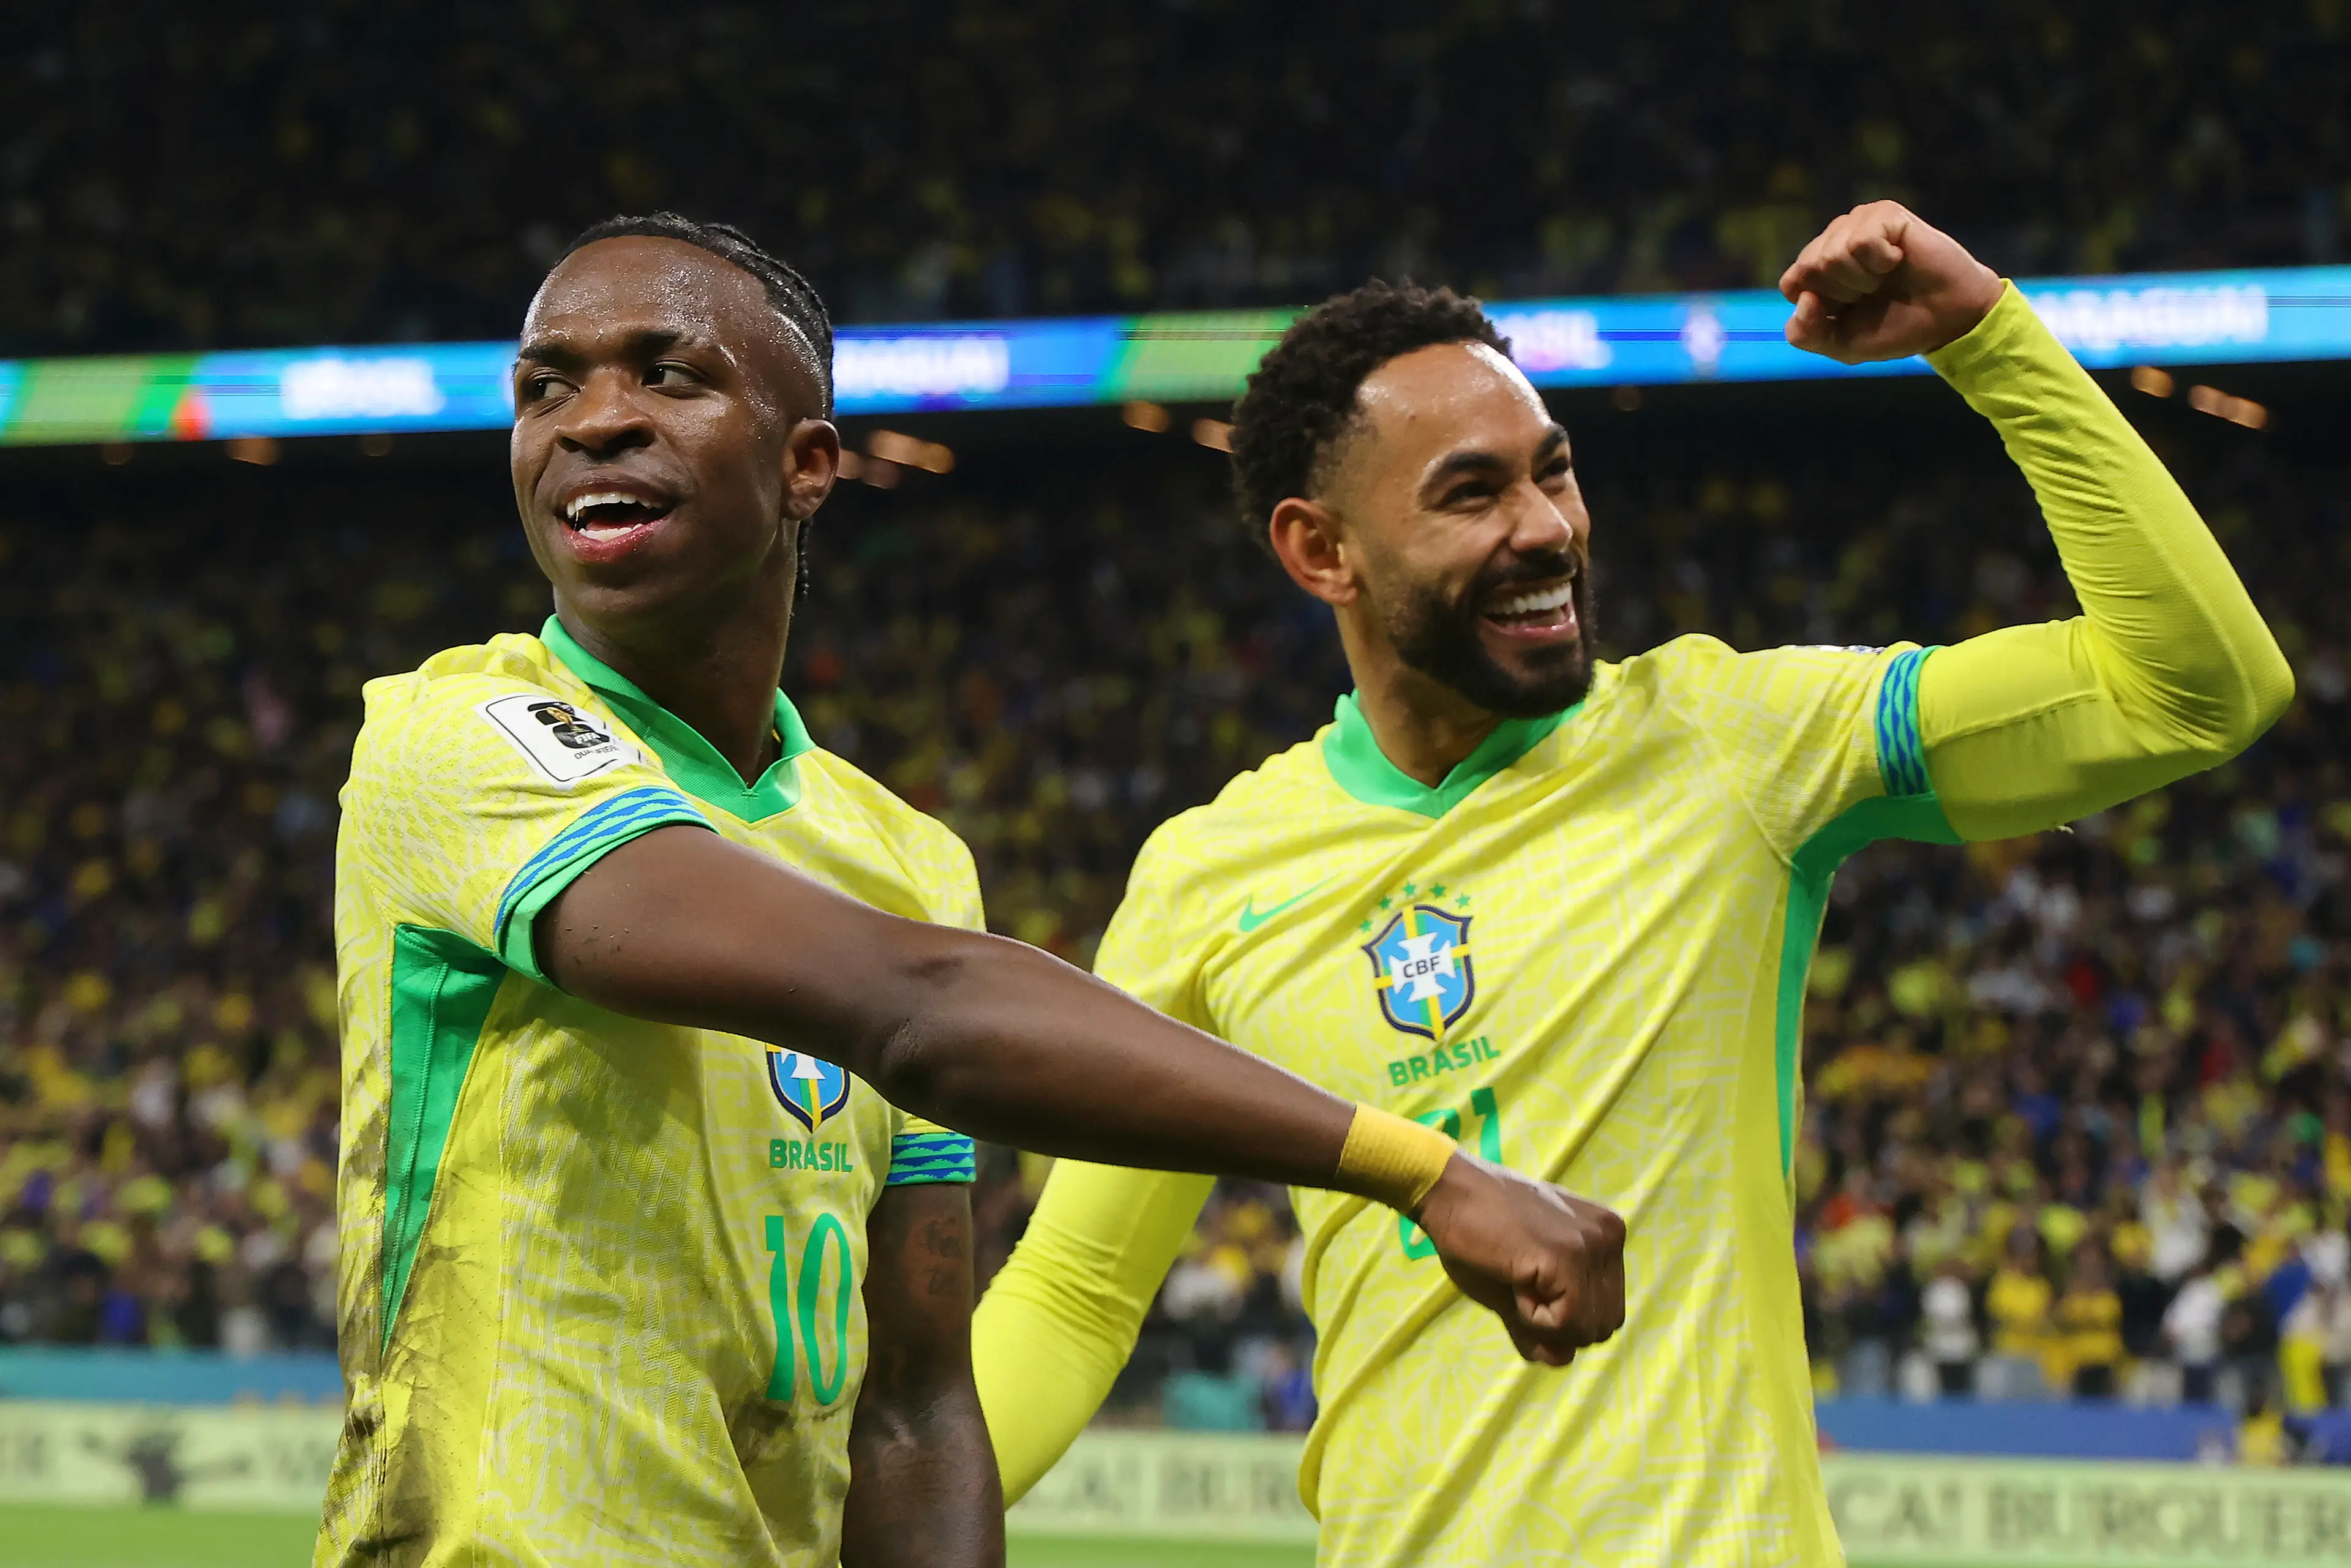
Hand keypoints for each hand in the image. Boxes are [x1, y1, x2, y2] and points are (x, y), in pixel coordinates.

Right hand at [1415, 1153, 1624, 1365]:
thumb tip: (1562, 1362)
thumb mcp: (1518, 1286)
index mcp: (1606, 1235)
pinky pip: (1565, 1323)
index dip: (1564, 1316)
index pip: (1605, 1311)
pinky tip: (1513, 1279)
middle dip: (1561, 1324)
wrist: (1447, 1191)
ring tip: (1518, 1277)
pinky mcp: (1567, 1257)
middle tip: (1521, 1282)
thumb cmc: (1476, 1232)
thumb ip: (1543, 1327)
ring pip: (1588, 1329)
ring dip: (1546, 1322)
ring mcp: (1592, 1245)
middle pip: (1604, 1325)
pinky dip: (1533, 1318)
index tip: (1529, 1279)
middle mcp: (1609, 1236)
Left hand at [1779, 201, 2002, 364]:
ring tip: (1886, 277)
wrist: (1948, 319)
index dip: (1819, 306)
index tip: (1848, 311)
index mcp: (1820, 270)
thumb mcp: (1841, 344)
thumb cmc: (1896, 327)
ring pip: (1832, 254)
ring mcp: (1859, 223)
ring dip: (1862, 279)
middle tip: (1872, 293)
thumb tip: (1802, 298)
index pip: (1792, 282)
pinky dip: (1881, 261)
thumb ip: (1807, 334)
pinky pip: (1862, 241)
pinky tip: (1898, 260)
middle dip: (1842, 292)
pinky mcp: (1885, 213)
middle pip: (1809, 267)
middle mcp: (1835, 241)